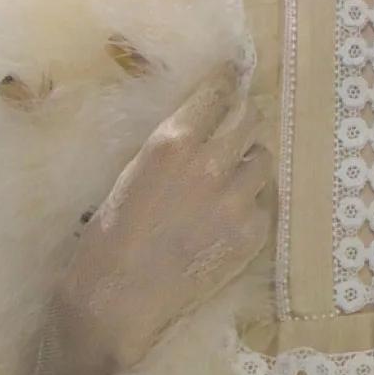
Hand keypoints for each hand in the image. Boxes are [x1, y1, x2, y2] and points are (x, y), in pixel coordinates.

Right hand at [42, 59, 270, 374]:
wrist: (118, 299)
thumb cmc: (108, 236)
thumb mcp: (133, 174)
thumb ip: (172, 150)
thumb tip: (198, 132)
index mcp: (173, 142)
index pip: (217, 94)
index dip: (228, 82)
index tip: (235, 75)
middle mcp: (212, 164)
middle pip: (251, 119)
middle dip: (244, 119)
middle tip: (237, 128)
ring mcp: (237, 201)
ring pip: (264, 161)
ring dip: (250, 164)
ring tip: (231, 181)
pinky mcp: (251, 236)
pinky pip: (265, 206)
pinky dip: (252, 207)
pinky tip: (227, 222)